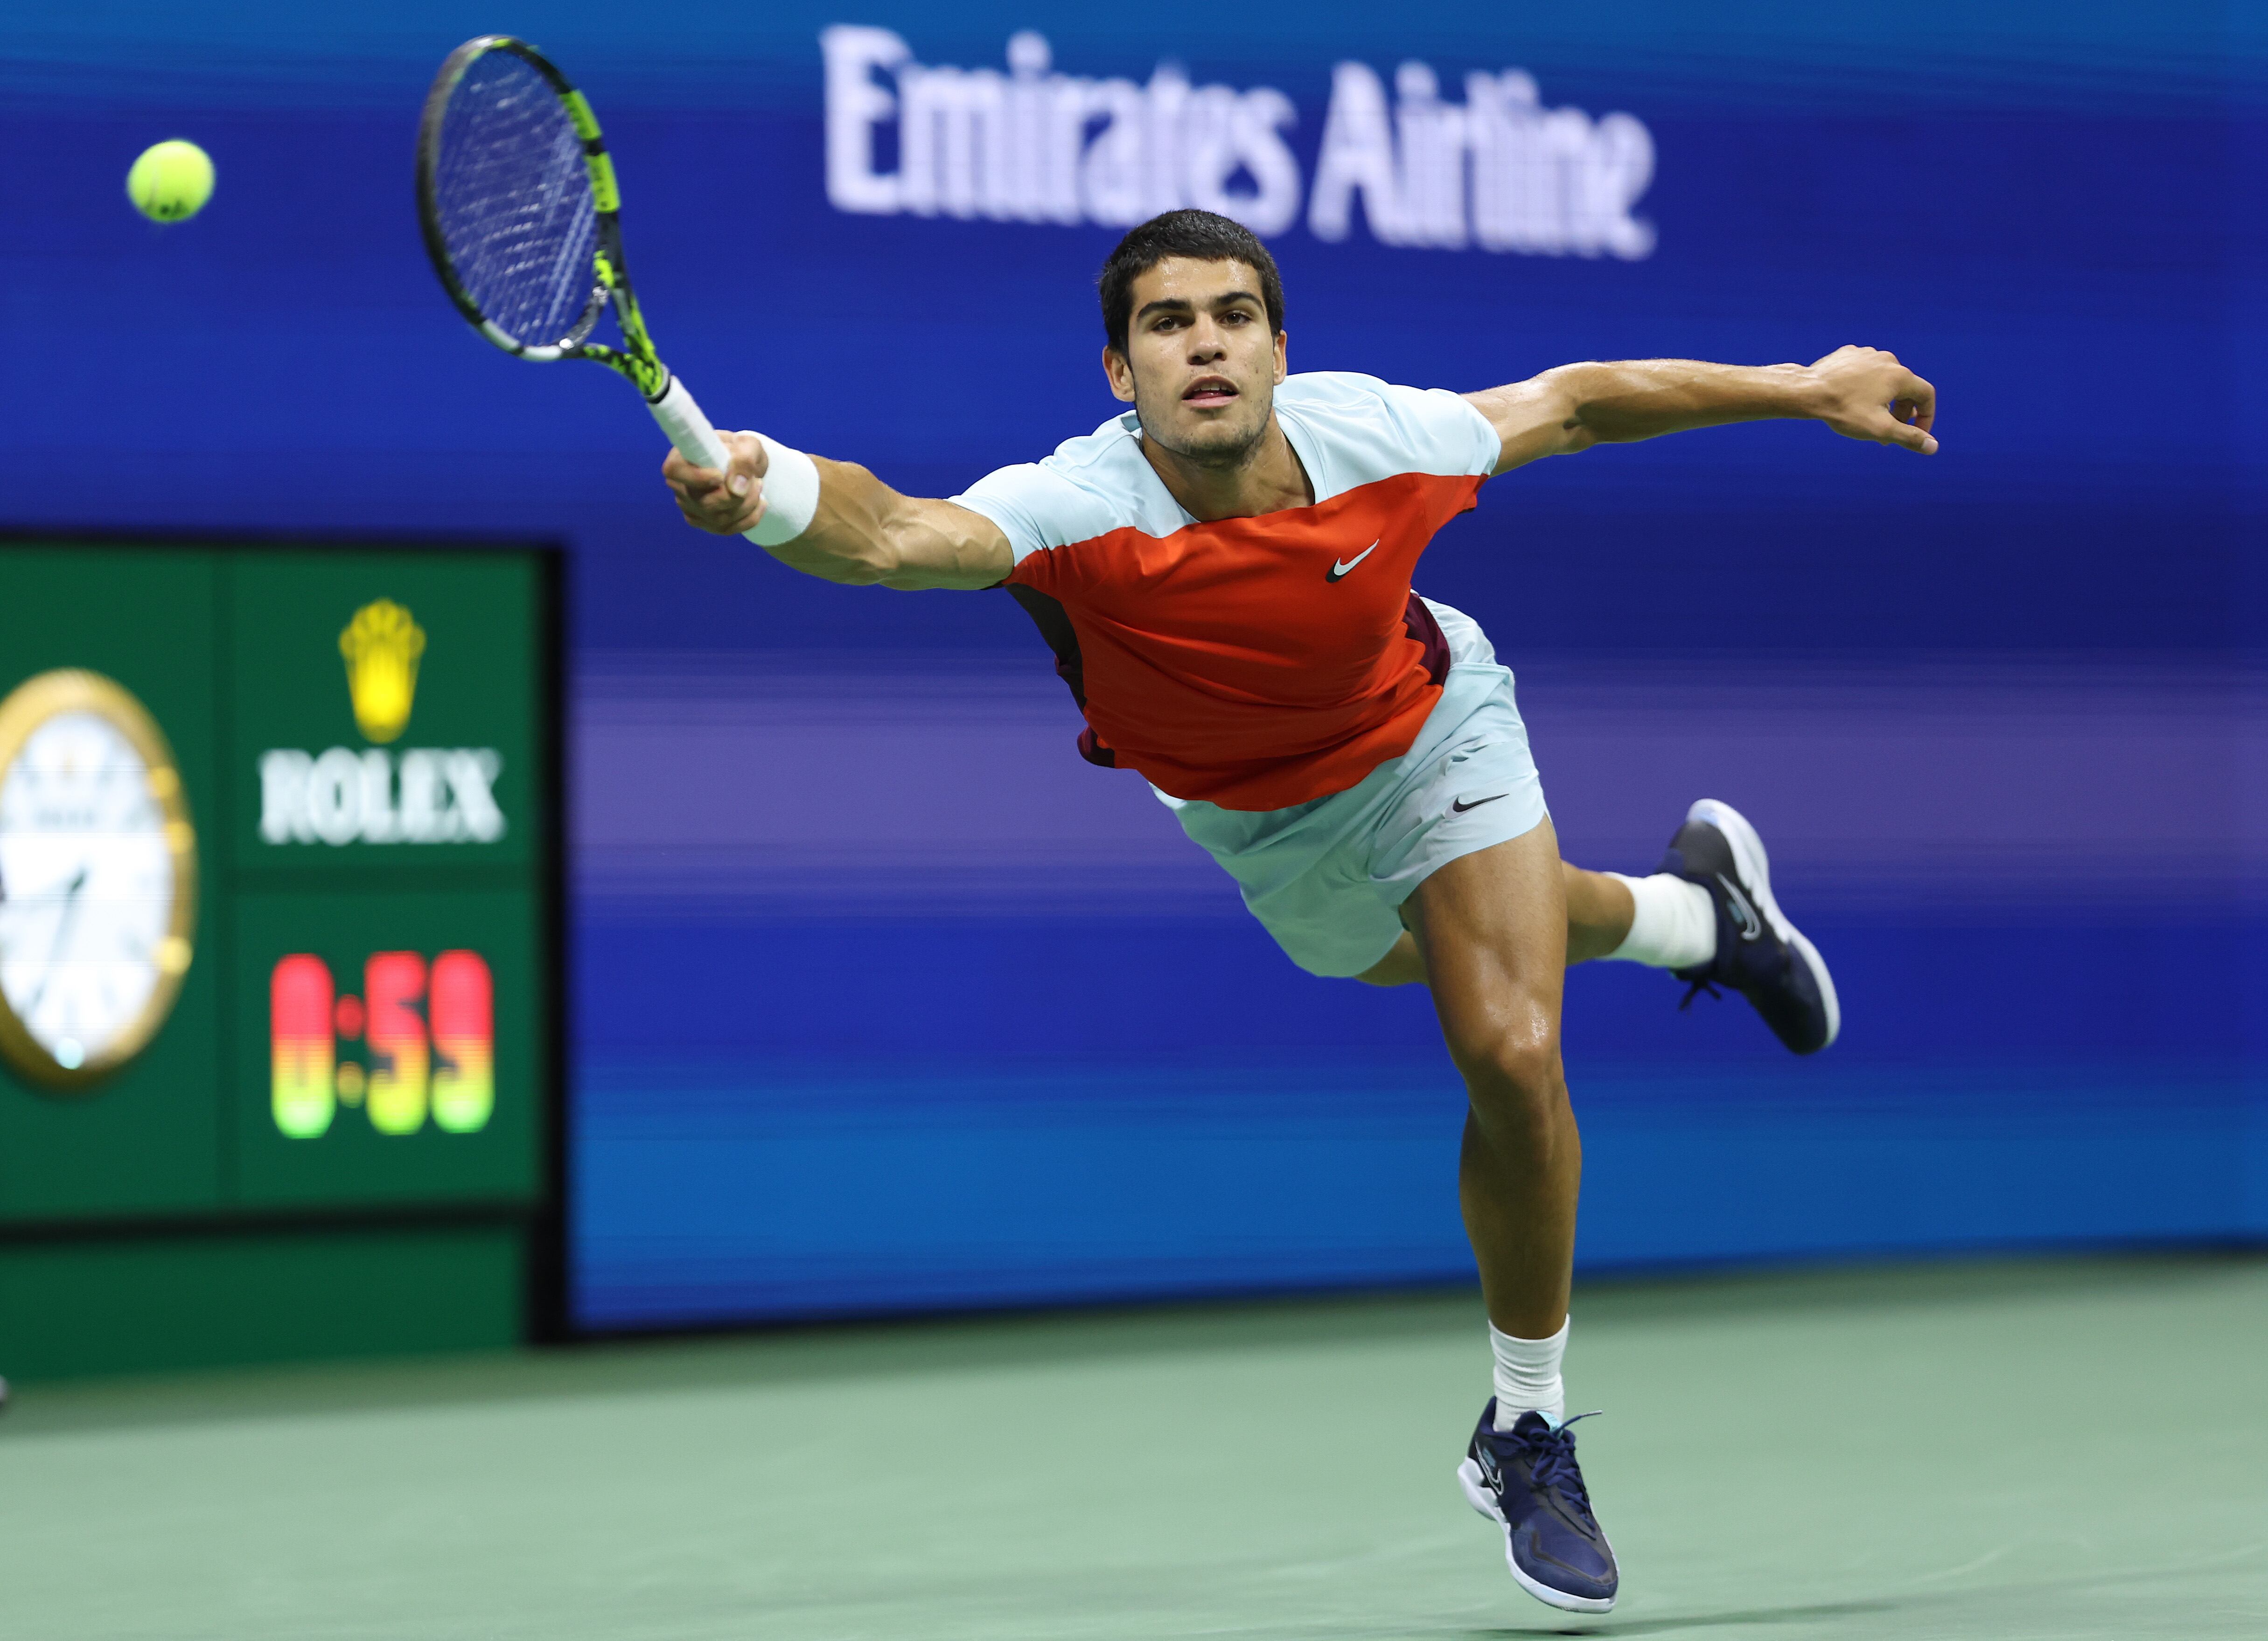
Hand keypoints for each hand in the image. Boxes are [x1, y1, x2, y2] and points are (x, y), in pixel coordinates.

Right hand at [662, 431, 770, 534]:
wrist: (745, 468)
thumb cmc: (741, 451)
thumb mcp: (748, 445)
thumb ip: (744, 459)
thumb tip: (736, 487)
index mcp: (681, 459)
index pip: (674, 472)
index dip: (697, 477)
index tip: (720, 476)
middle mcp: (680, 487)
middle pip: (703, 503)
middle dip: (737, 495)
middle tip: (755, 480)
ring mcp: (691, 509)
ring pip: (718, 519)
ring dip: (748, 504)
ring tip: (758, 485)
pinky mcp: (706, 524)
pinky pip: (728, 529)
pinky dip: (751, 518)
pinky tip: (760, 502)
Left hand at [1807, 345, 1937, 453]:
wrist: (1807, 391)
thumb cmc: (1844, 410)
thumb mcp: (1880, 429)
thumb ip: (1909, 438)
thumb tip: (1933, 447)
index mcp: (1900, 375)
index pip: (1926, 395)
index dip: (1925, 417)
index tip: (1917, 434)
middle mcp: (1887, 360)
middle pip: (1905, 388)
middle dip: (1901, 413)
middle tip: (1889, 434)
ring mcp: (1867, 354)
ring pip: (1884, 380)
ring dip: (1883, 401)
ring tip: (1869, 419)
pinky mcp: (1849, 354)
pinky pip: (1865, 373)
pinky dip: (1865, 388)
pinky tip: (1852, 401)